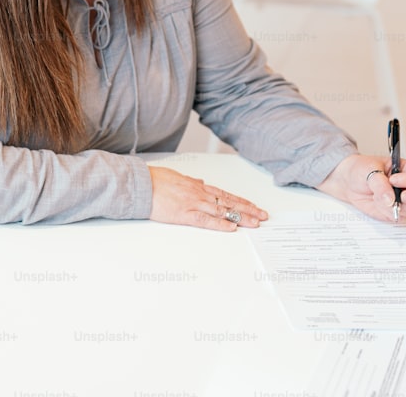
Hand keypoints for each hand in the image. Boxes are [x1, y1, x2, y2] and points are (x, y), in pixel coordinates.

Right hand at [148, 166, 267, 231]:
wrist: (141, 184)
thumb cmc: (155, 180)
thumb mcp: (177, 176)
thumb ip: (190, 181)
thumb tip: (199, 181)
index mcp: (197, 186)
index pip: (225, 194)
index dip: (241, 201)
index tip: (253, 206)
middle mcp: (200, 194)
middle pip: (229, 202)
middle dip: (248, 210)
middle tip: (263, 216)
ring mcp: (193, 203)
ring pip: (222, 211)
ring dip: (240, 217)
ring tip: (255, 223)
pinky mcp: (184, 214)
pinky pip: (206, 220)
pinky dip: (220, 224)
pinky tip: (231, 228)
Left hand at [316, 153, 405, 221]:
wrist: (348, 182)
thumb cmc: (361, 169)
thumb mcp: (370, 170)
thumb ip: (381, 184)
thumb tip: (391, 200)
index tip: (393, 179)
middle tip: (403, 196)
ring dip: (397, 205)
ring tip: (379, 197)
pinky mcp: (396, 212)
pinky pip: (399, 216)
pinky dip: (387, 212)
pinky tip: (377, 203)